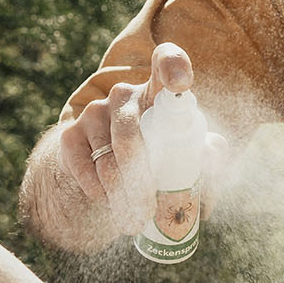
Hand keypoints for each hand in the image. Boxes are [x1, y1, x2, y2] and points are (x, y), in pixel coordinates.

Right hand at [57, 43, 222, 236]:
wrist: (109, 167)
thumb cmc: (161, 155)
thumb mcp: (189, 153)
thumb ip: (209, 154)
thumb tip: (212, 155)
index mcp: (160, 92)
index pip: (166, 61)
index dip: (173, 67)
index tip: (181, 83)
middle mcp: (125, 94)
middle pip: (130, 134)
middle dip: (140, 181)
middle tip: (148, 211)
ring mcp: (96, 111)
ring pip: (108, 159)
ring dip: (120, 196)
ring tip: (133, 221)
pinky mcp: (71, 133)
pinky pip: (83, 166)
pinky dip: (96, 190)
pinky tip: (106, 202)